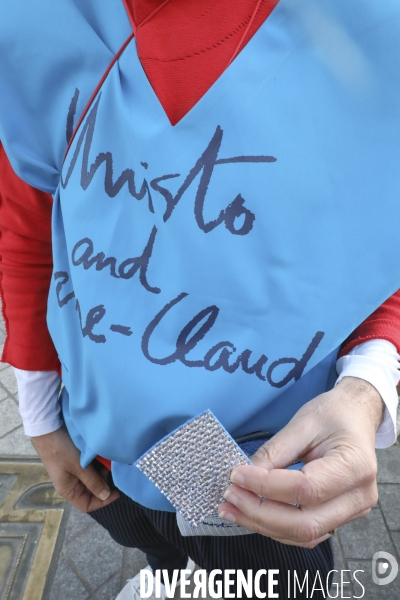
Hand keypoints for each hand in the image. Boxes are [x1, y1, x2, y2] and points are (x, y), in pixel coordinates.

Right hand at [31, 426, 119, 511]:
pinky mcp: (75, 462)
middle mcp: (71, 484)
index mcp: (68, 490)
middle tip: (112, 472)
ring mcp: (73, 472)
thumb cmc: (61, 451)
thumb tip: (106, 496)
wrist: (48, 430)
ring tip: (109, 463)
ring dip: (101, 473)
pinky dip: (97, 465)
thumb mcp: (79, 467)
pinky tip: (103, 458)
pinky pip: (89, 468)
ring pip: (91, 479)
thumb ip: (93, 482)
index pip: (87, 505)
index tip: (116, 492)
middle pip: (91, 491)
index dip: (102, 501)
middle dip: (103, 484)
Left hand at [218, 376, 383, 547]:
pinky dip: (276, 527)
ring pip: (304, 535)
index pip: (305, 489)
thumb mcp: (303, 423)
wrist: (356, 415)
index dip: (266, 486)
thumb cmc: (333, 414)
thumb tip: (244, 476)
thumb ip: (274, 453)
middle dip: (260, 513)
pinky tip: (251, 513)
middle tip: (229, 495)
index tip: (237, 474)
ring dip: (263, 525)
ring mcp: (352, 511)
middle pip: (305, 523)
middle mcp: (359, 496)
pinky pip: (306, 533)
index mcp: (354, 466)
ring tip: (231, 509)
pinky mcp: (339, 516)